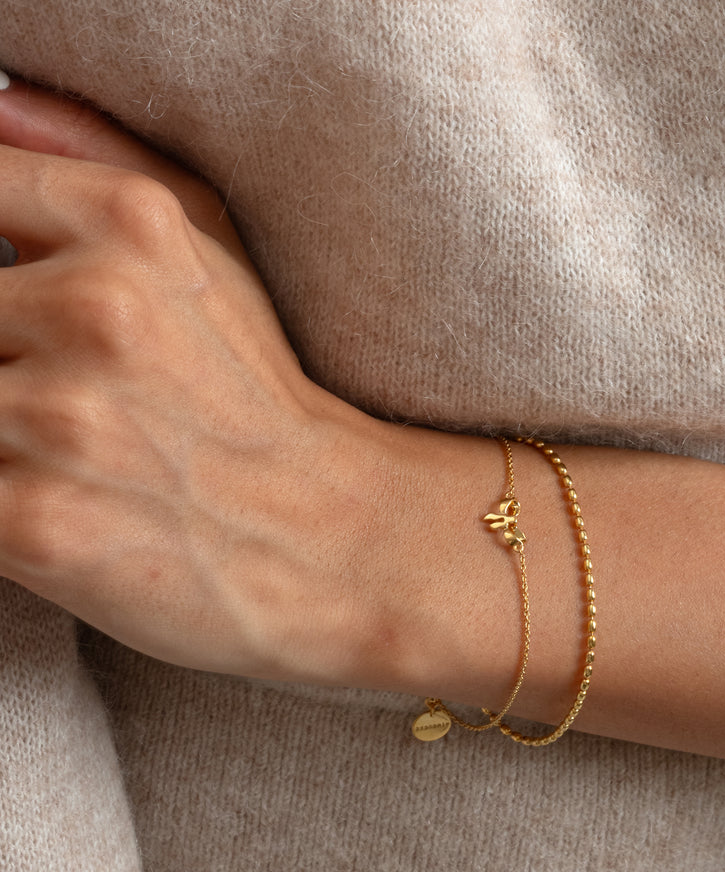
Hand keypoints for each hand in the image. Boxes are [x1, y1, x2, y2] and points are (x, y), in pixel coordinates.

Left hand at [0, 81, 391, 680]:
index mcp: (128, 227)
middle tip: (46, 396)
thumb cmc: (261, 405)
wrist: (329, 543)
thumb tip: (3, 114)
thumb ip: (101, 160)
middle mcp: (92, 311)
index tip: (24, 326)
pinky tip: (46, 500)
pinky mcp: (37, 523)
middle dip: (1, 361)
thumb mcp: (213, 251)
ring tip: (55, 454)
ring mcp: (61, 419)